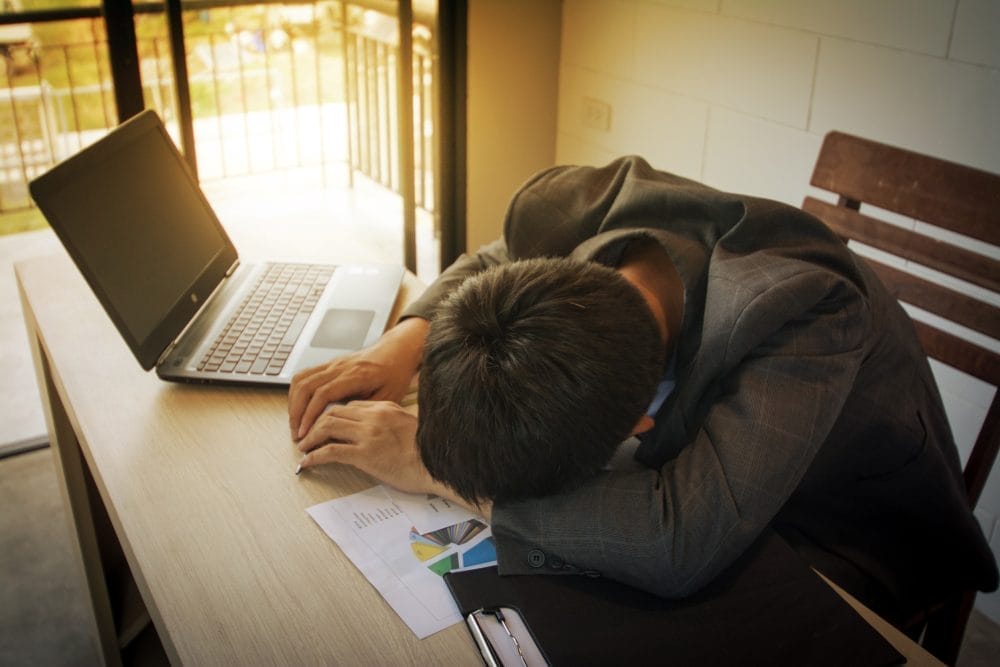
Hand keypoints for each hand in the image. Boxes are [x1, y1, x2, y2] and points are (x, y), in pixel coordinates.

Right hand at [288, 317, 428, 439]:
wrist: (396, 350)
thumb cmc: (395, 373)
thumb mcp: (389, 397)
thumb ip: (366, 411)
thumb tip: (344, 428)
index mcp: (356, 375)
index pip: (323, 393)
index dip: (310, 415)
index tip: (306, 433)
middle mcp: (340, 366)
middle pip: (306, 386)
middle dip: (297, 413)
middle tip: (297, 434)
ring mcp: (333, 364)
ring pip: (301, 379)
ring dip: (294, 403)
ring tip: (296, 424)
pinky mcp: (329, 364)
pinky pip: (305, 375)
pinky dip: (297, 393)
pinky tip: (299, 408)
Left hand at [295, 400, 432, 494]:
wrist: (439, 464)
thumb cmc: (429, 451)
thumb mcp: (409, 426)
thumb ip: (392, 423)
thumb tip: (380, 432)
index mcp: (385, 408)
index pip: (350, 406)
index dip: (332, 415)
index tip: (325, 426)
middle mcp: (373, 417)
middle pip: (333, 412)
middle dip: (314, 423)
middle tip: (306, 435)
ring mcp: (368, 435)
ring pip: (327, 427)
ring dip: (310, 437)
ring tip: (303, 447)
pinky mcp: (365, 455)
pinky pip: (330, 451)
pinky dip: (314, 456)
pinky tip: (307, 462)